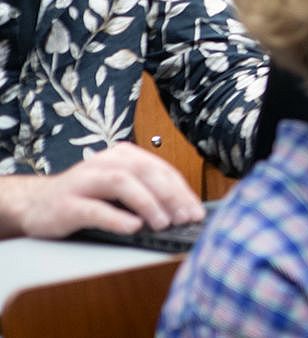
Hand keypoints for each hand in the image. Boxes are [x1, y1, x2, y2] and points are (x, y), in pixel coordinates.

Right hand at [0, 142, 204, 238]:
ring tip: (164, 223)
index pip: (161, 169)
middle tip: (186, 218)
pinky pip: (94, 208)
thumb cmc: (87, 197)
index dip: (182, 190)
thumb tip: (186, 210)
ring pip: (121, 183)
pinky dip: (116, 218)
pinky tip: (133, 228)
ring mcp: (83, 181)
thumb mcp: (120, 187)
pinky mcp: (66, 203)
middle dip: (170, 195)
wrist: (35, 203)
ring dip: (147, 203)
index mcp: (123, 155)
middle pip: (145, 172)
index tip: (197, 212)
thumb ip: (148, 191)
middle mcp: (104, 162)